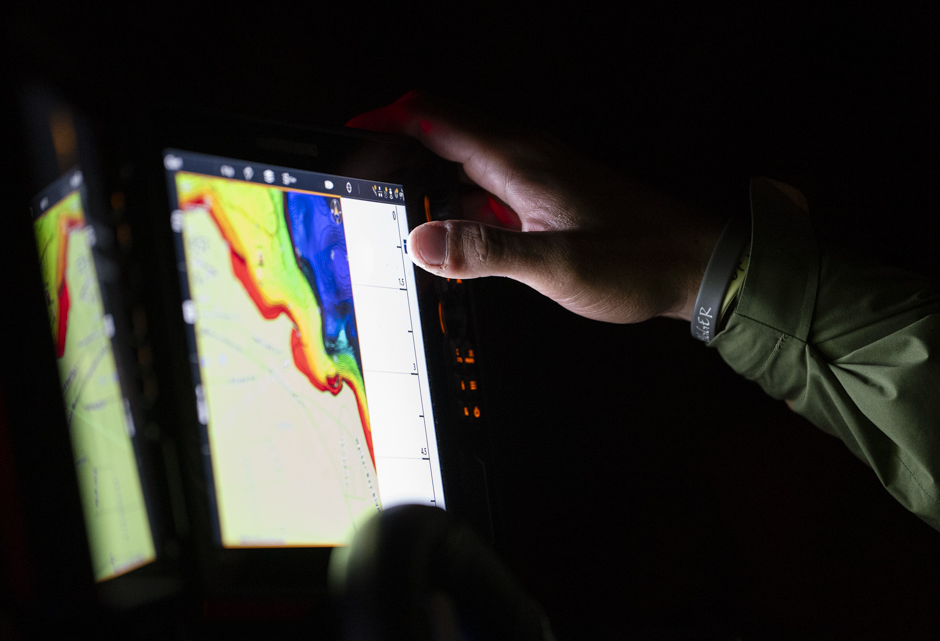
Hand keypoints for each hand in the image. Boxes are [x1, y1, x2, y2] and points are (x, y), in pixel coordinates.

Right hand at [348, 91, 722, 323]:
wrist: (692, 265)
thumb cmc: (637, 260)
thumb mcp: (557, 265)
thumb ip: (486, 253)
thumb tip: (422, 242)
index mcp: (519, 160)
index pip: (434, 120)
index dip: (384, 123)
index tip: (347, 138)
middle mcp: (523, 158)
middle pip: (439, 136)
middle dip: (393, 154)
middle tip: (359, 187)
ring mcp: (533, 177)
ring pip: (459, 165)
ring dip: (422, 184)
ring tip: (390, 215)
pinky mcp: (542, 199)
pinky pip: (482, 191)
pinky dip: (453, 206)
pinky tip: (446, 237)